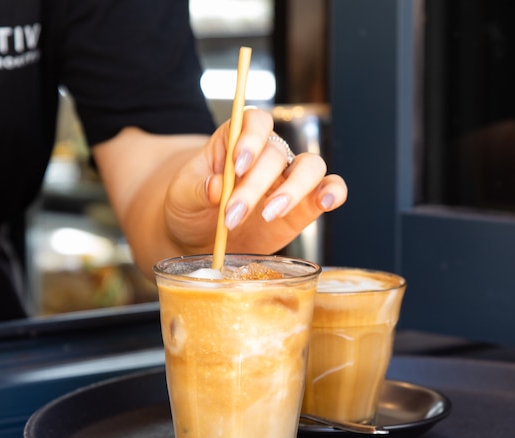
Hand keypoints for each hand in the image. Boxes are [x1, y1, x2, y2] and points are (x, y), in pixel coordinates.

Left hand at [166, 107, 346, 255]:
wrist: (200, 238)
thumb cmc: (190, 207)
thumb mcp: (181, 196)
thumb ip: (196, 189)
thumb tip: (216, 187)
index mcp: (236, 140)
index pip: (254, 122)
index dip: (251, 139)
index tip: (237, 165)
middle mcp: (268, 154)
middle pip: (276, 154)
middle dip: (255, 186)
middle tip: (233, 216)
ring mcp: (289, 178)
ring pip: (311, 166)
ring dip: (295, 189)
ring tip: (270, 215)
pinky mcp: (306, 204)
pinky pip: (330, 188)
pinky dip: (333, 192)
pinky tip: (326, 203)